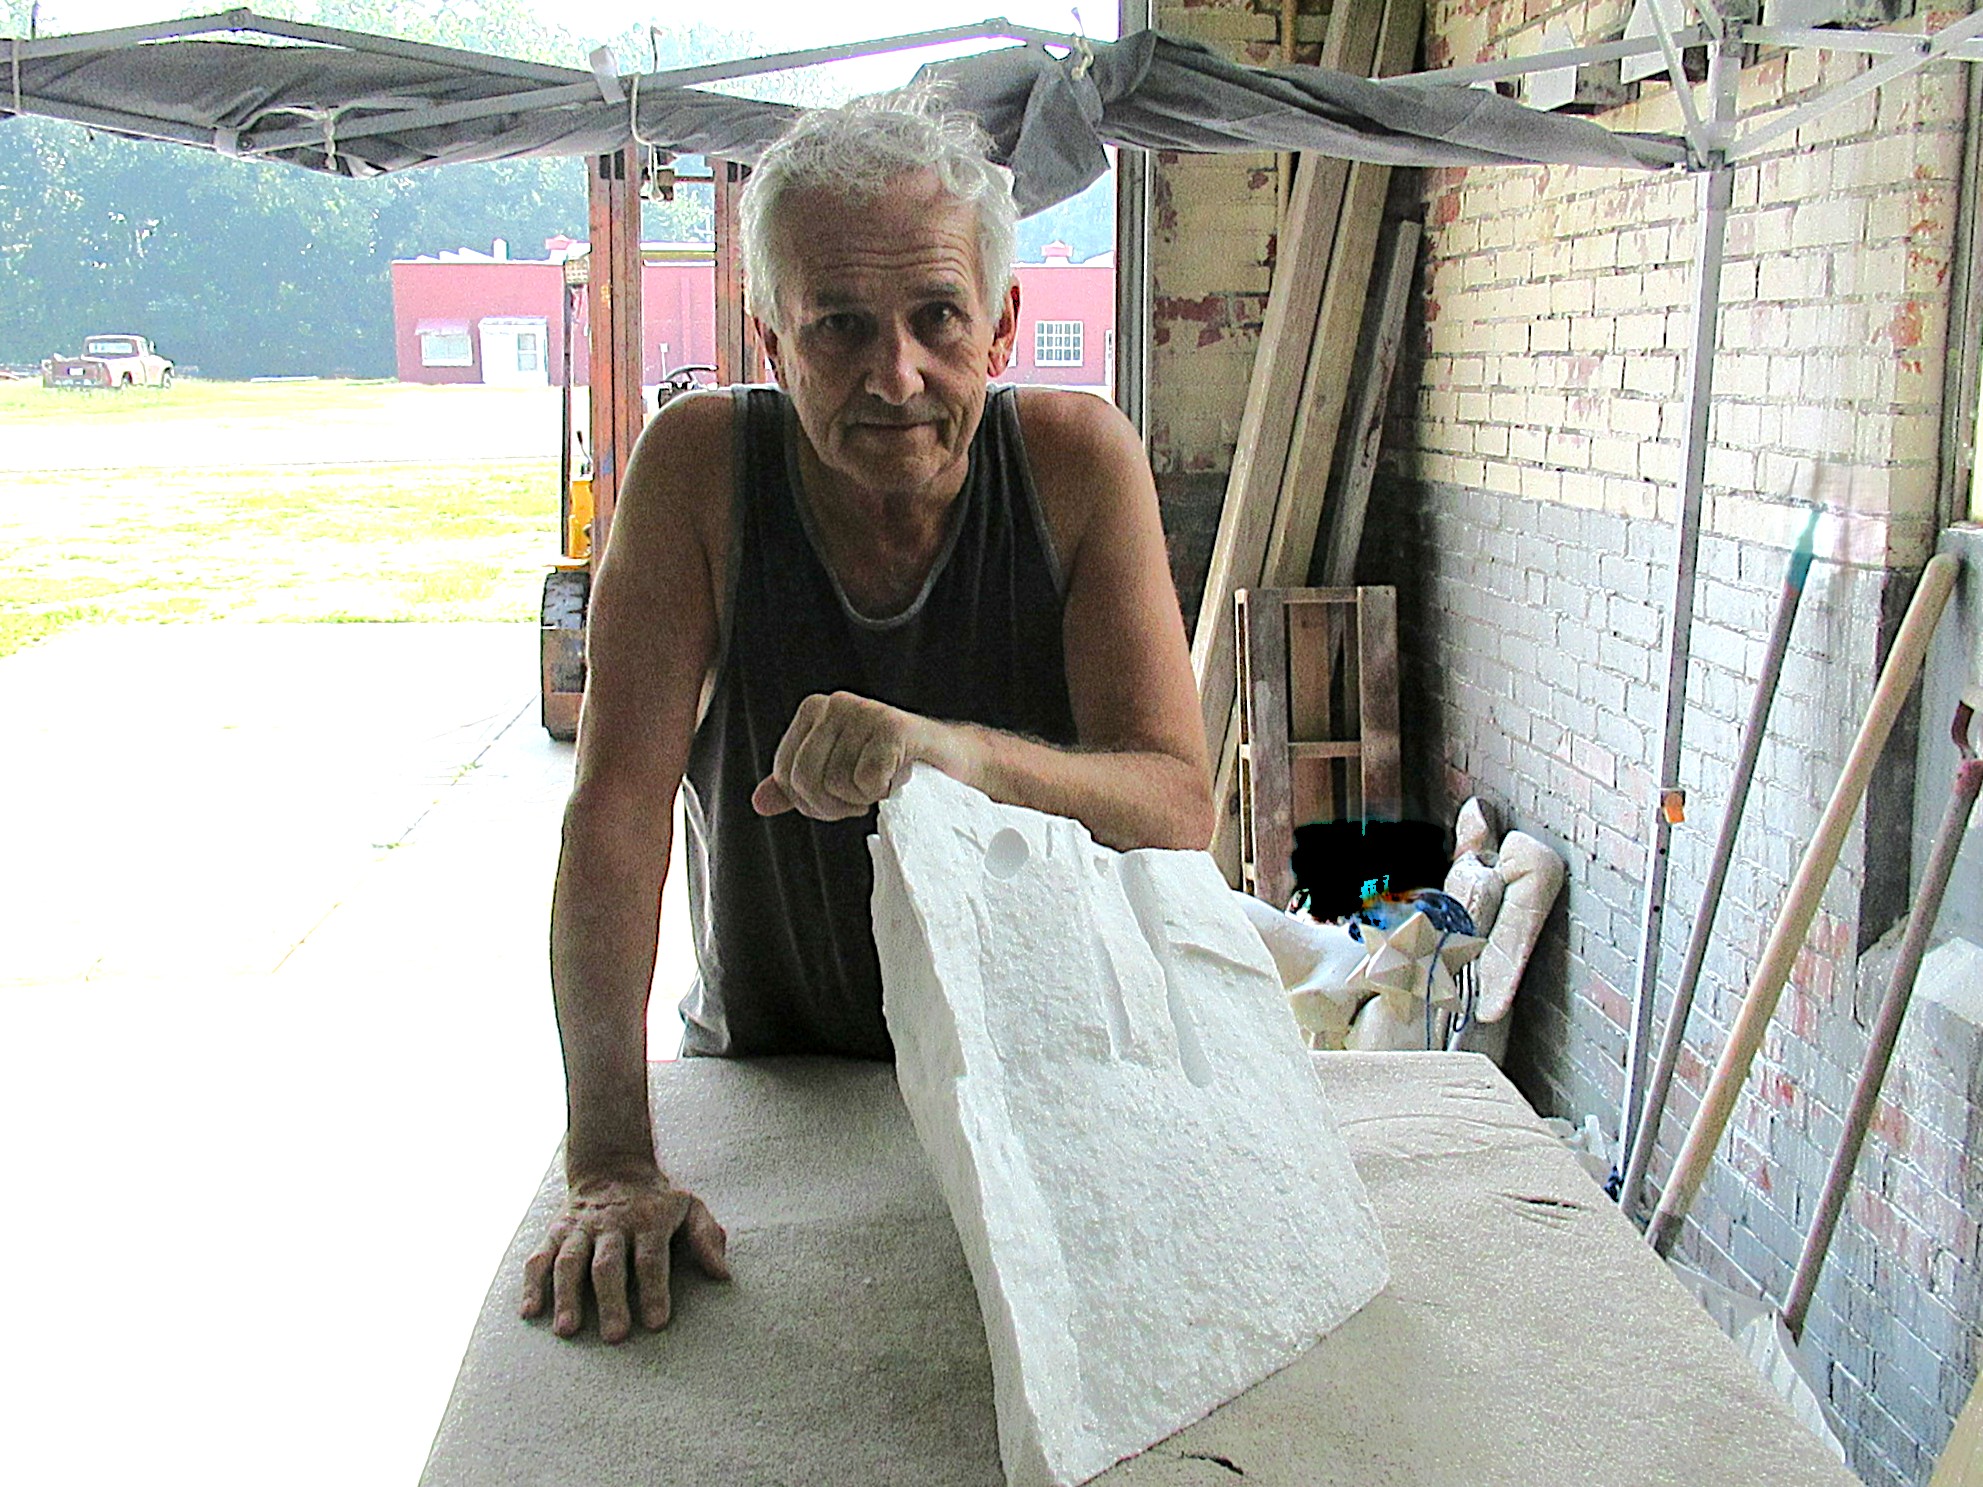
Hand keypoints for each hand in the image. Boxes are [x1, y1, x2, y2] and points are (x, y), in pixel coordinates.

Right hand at [520, 1172, 729, 1341]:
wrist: (613, 1165)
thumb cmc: (658, 1200)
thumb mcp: (690, 1207)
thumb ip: (706, 1238)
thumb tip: (723, 1275)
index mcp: (648, 1220)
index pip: (652, 1258)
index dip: (655, 1290)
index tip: (656, 1323)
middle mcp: (612, 1225)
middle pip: (609, 1264)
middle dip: (611, 1300)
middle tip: (615, 1336)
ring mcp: (580, 1229)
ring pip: (570, 1262)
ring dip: (567, 1296)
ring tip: (568, 1331)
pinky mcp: (555, 1232)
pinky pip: (539, 1258)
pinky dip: (532, 1284)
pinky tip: (530, 1312)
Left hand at [751, 691, 961, 820]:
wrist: (949, 763)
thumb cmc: (891, 766)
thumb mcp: (835, 774)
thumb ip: (795, 786)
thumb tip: (759, 802)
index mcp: (814, 710)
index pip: (784, 773)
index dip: (810, 801)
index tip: (841, 797)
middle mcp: (836, 703)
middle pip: (805, 780)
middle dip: (832, 805)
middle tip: (861, 798)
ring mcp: (866, 712)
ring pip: (836, 784)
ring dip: (861, 799)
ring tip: (882, 783)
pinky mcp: (895, 728)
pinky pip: (867, 782)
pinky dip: (882, 792)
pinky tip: (897, 779)